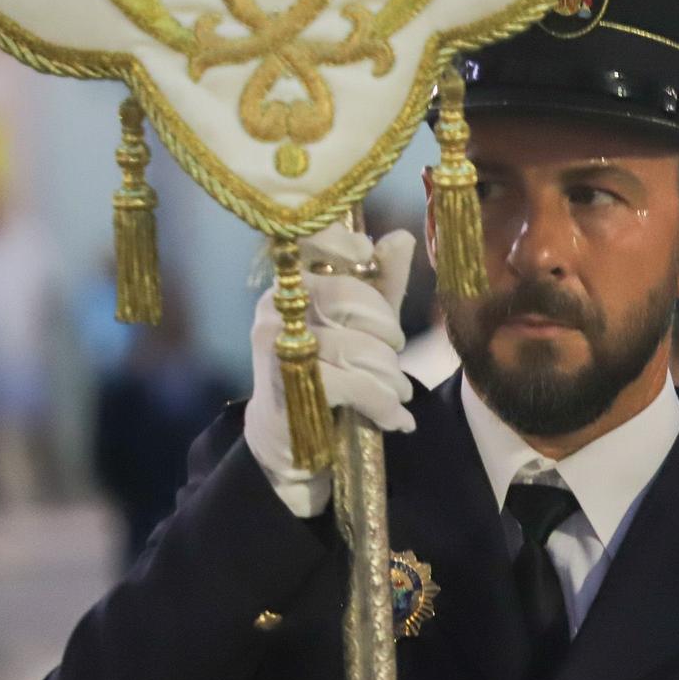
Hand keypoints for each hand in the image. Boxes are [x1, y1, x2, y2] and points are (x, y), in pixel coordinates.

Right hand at [245, 226, 418, 514]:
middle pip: (350, 297)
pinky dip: (384, 405)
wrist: (290, 441)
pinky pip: (355, 384)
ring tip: (398, 394)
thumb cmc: (329, 373)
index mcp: (290, 286)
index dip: (342, 244)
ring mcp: (277, 345)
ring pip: (358, 346)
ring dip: (391, 378)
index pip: (312, 243)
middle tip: (396, 357)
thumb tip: (401, 238)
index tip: (365, 257)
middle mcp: (277, 308)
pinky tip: (395, 420)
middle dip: (387, 333)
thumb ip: (382, 283)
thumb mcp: (362, 326)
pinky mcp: (289, 384)